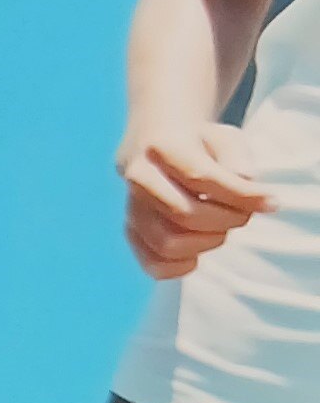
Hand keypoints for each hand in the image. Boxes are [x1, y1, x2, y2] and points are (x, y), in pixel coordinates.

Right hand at [118, 119, 273, 279]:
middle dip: (225, 220)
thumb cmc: (199, 142)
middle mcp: (138, 177)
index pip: (200, 177)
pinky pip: (152, 263)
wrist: (156, 142)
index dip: (240, 195)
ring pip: (167, 243)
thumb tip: (245, 184)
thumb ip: (237, 157)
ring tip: (220, 229)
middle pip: (183, 213)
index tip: (271, 203)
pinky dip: (180, 266)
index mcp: (162, 146)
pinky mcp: (131, 231)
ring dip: (205, 243)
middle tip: (243, 214)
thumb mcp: (223, 136)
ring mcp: (131, 206)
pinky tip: (197, 252)